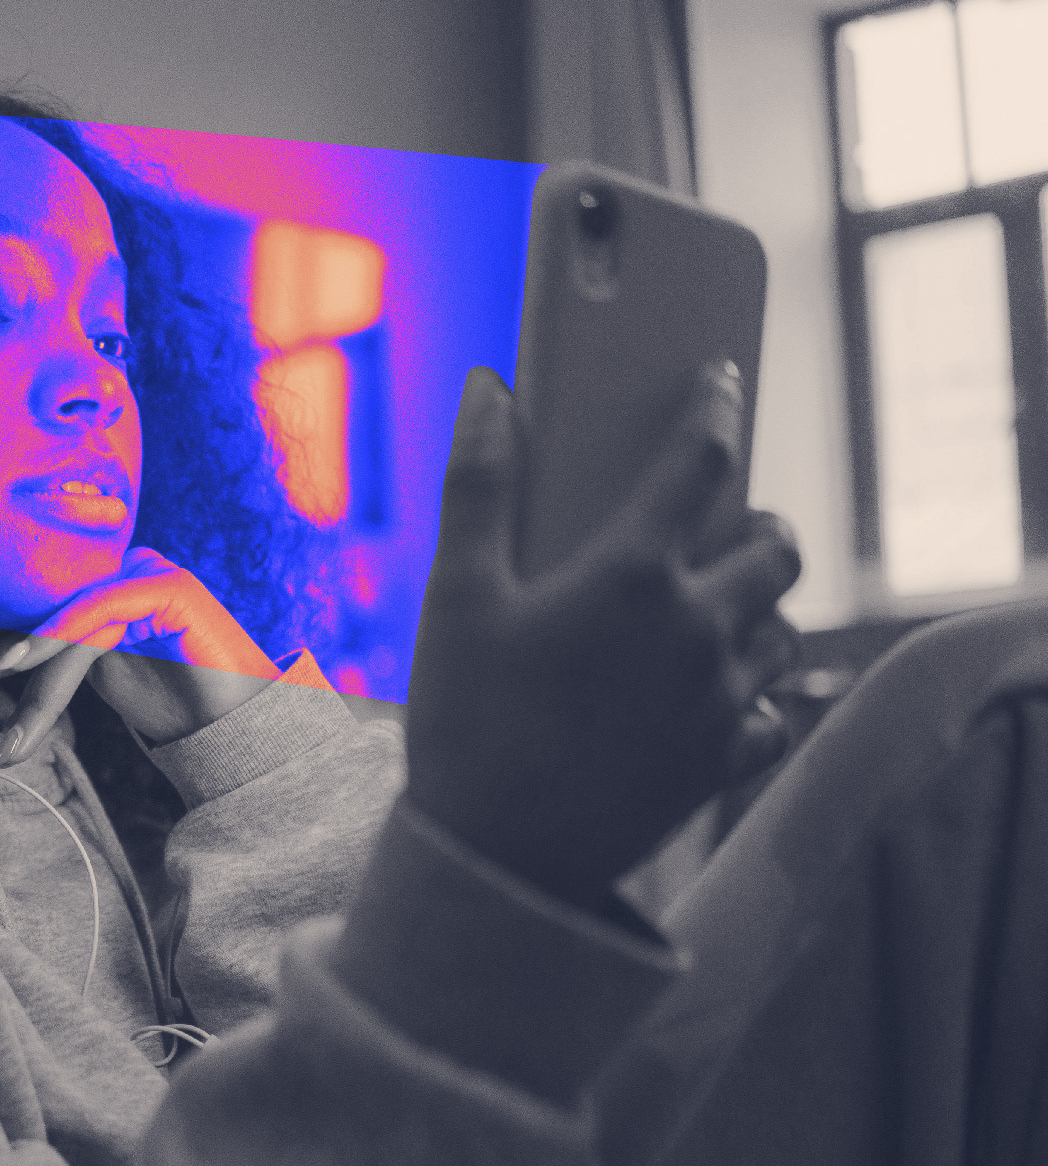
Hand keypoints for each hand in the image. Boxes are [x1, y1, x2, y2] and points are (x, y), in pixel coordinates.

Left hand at [0, 548, 282, 765]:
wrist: (242, 728)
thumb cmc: (178, 707)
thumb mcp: (103, 683)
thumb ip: (60, 665)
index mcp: (112, 590)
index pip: (45, 612)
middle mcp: (129, 573)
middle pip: (51, 609)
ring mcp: (151, 575)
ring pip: (72, 616)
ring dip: (27, 659)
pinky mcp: (169, 588)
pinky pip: (102, 609)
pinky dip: (60, 635)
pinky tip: (25, 661)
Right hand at [405, 363, 799, 910]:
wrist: (496, 860)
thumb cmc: (464, 720)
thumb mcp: (454, 596)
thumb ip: (478, 484)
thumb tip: (489, 390)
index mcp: (632, 575)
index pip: (700, 463)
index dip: (716, 409)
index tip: (722, 381)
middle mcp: (696, 629)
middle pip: (777, 545)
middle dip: (759, 518)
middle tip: (723, 520)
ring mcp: (720, 700)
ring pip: (787, 628)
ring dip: (763, 604)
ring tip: (714, 605)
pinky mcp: (724, 760)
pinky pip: (776, 711)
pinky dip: (759, 691)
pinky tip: (715, 691)